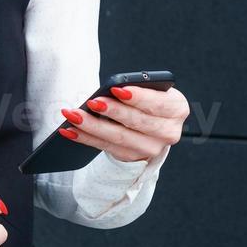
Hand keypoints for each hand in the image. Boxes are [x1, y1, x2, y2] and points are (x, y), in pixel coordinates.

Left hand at [57, 84, 188, 162]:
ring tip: (73, 115)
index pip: (158, 103)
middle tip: (92, 102)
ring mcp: (152, 148)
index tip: (117, 88)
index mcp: (177, 108)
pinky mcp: (133, 157)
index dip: (138, 97)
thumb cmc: (147, 100)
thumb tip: (111, 90)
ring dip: (92, 126)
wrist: (150, 126)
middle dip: (112, 111)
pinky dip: (85, 138)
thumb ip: (137, 90)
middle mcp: (169, 132)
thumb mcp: (150, 91)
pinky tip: (69, 130)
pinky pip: (106, 147)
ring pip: (119, 137)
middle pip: (137, 122)